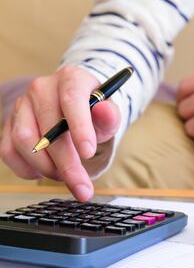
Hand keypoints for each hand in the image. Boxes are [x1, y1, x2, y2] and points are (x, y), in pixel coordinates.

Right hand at [0, 66, 120, 200]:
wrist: (75, 110)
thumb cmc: (93, 113)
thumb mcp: (108, 115)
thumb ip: (109, 116)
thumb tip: (106, 111)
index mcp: (70, 79)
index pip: (72, 99)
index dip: (79, 127)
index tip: (88, 153)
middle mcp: (42, 88)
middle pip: (48, 129)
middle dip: (67, 164)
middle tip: (83, 188)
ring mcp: (22, 106)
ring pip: (25, 142)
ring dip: (47, 168)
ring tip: (66, 176)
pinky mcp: (9, 124)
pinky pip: (9, 151)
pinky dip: (26, 170)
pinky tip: (44, 173)